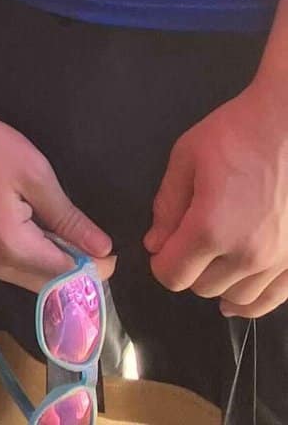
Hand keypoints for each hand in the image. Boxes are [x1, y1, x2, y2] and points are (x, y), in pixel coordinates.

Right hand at [0, 111, 114, 294]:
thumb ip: (68, 218)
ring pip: (22, 276)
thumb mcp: (34, 175)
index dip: (92, 268)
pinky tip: (29, 229)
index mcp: (10, 246)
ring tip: (58, 232)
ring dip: (46, 262)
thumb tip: (102, 249)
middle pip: (42, 283)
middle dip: (70, 269)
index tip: (109, 253)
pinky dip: (23, 255)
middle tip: (87, 242)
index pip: (63, 274)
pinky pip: (3, 264)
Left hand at [146, 80, 287, 316]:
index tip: (161, 248)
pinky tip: (236, 297)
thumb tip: (155, 244)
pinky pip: (270, 301)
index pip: (173, 274)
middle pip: (202, 288)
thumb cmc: (235, 136)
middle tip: (187, 242)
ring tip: (213, 257)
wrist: (285, 127)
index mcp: (211, 228)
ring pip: (234, 297)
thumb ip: (167, 206)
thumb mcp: (186, 158)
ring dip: (217, 282)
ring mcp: (276, 262)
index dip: (160, 263)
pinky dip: (250, 303)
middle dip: (187, 268)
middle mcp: (246, 255)